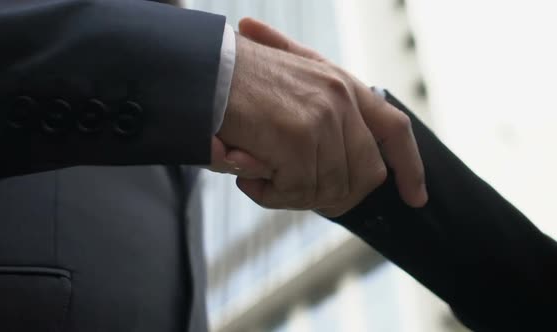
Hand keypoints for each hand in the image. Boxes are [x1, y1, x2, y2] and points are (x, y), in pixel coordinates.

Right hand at [230, 18, 427, 215]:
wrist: (203, 69)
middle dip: (332, 196)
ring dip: (291, 194)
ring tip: (257, 172)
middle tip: (289, 189)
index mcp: (343, 86)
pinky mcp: (297, 137)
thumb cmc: (239, 83)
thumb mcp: (290, 91)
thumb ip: (321, 121)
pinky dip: (270, 194)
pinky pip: (297, 191)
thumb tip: (334, 179)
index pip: (394, 129)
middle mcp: (340, 100)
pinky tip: (247, 172)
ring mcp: (322, 118)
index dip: (409, 167)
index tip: (414, 196)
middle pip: (365, 175)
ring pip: (328, 189)